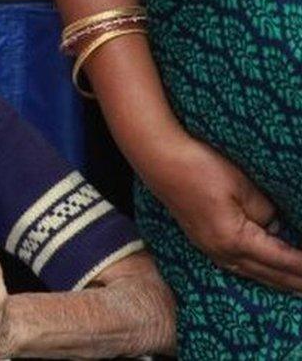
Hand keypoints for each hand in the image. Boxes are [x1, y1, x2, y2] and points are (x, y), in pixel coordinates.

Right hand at [146, 136, 301, 290]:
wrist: (159, 159)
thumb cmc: (200, 168)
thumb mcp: (242, 186)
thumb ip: (264, 210)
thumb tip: (275, 225)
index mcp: (233, 239)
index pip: (280, 259)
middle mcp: (220, 251)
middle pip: (266, 274)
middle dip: (294, 282)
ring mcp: (208, 247)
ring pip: (250, 273)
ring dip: (276, 281)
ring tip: (296, 288)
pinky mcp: (202, 239)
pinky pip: (236, 266)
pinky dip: (256, 272)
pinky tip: (261, 271)